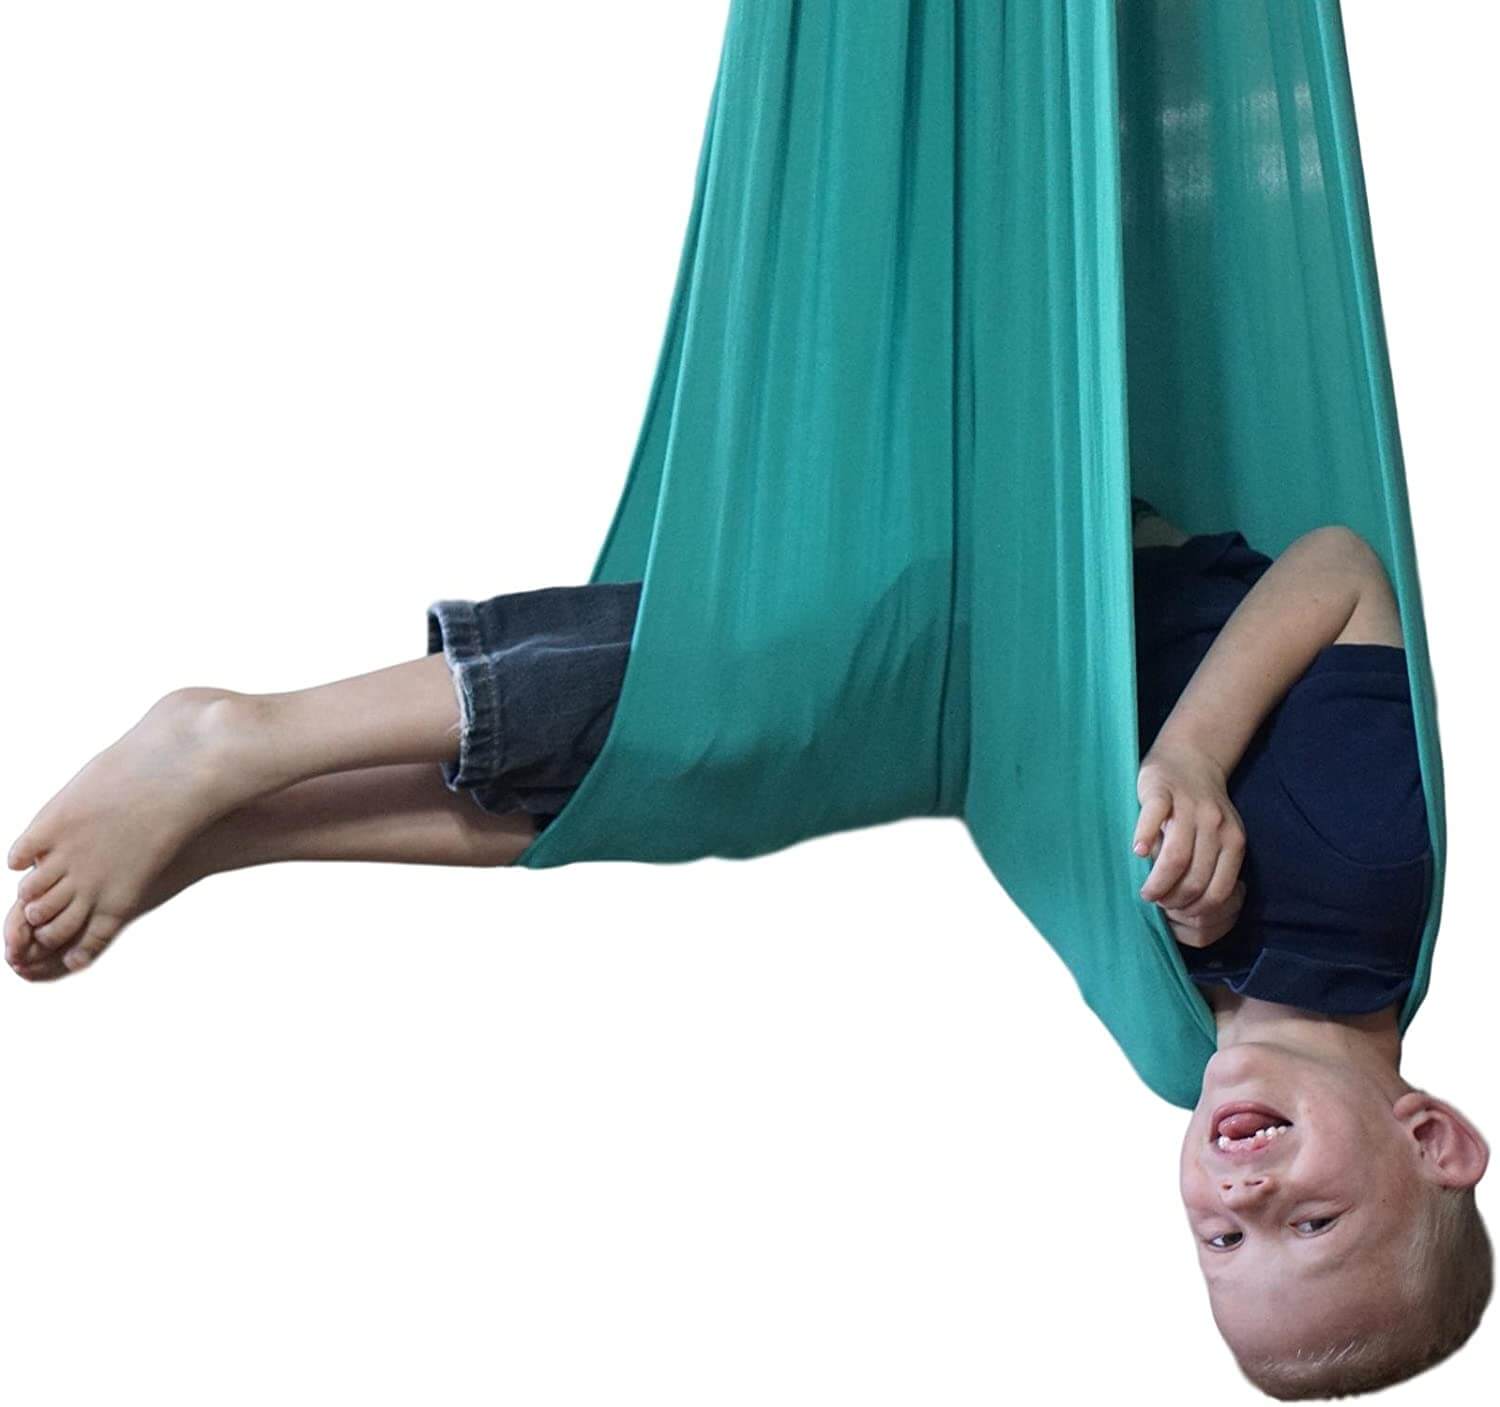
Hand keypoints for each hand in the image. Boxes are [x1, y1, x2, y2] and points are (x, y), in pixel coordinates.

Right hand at [1133, 739, 1246, 938]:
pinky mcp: (1162, 791)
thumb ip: (1212, 866)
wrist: (1189, 758)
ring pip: (1176, 858)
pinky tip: (1137, 852)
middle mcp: (1216, 825)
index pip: (1218, 891)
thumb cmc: (1198, 808)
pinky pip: (1154, 819)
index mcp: (1234, 841)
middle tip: (1156, 903)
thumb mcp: (1217, 837)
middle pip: (1195, 879)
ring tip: (1145, 890)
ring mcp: (1189, 807)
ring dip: (1158, 882)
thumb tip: (1193, 910)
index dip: (1194, 910)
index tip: (1176, 914)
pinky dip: (1144, 839)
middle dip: (1173, 900)